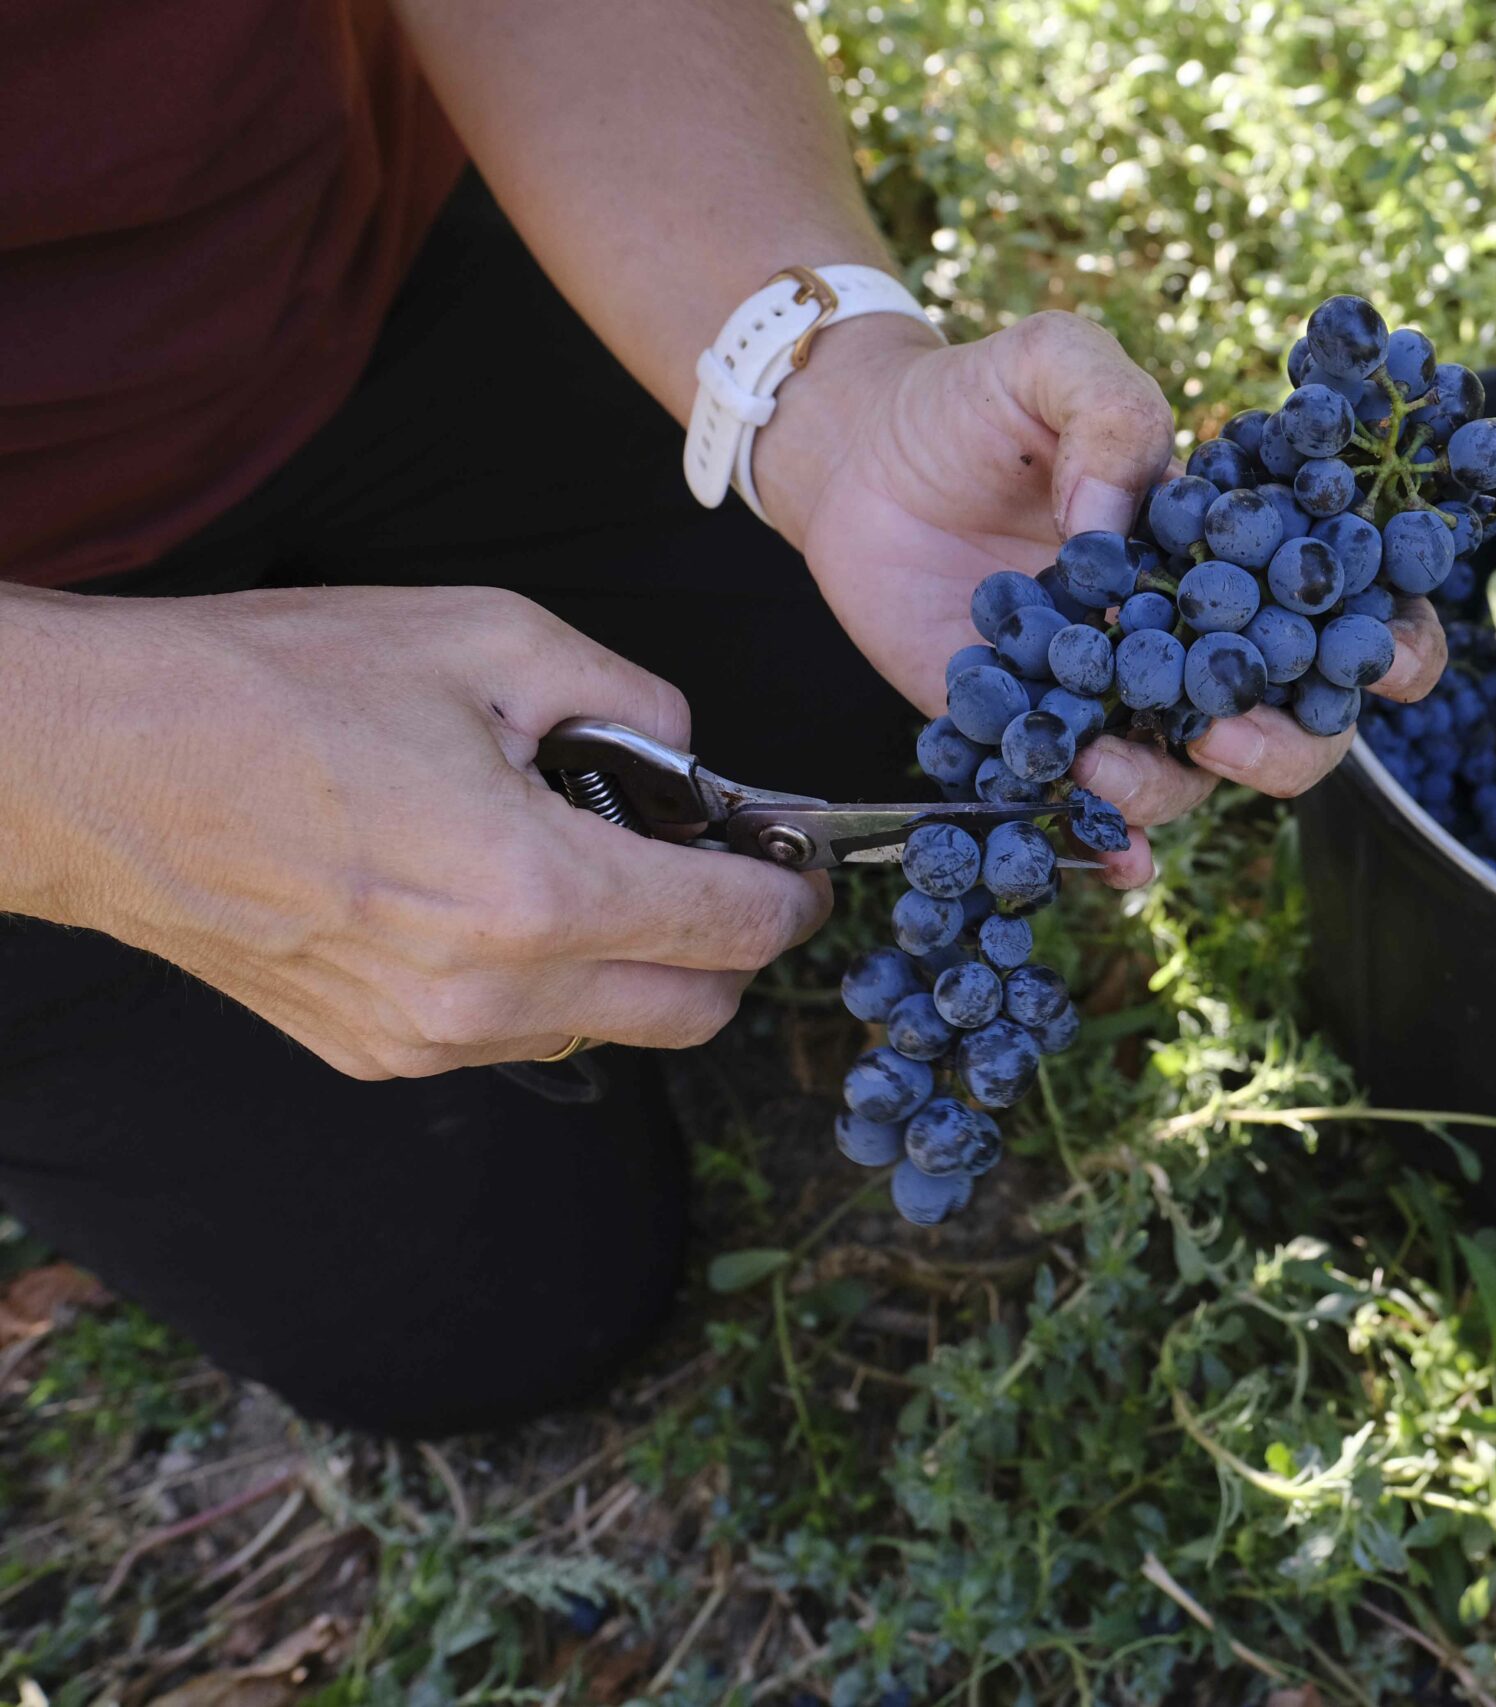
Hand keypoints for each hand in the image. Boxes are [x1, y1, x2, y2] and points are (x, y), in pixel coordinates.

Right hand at [0, 586, 829, 1077]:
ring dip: (635, 966)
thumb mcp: (490, 636)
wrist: (101, 765)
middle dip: (730, 947)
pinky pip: (517, 1038)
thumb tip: (690, 753)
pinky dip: (547, 983)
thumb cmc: (280, 685)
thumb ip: (630, 699)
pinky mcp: (375, 1055)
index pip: (734, 931)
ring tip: (586, 868)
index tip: (801, 870)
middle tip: (711, 868)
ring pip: (608, 1032)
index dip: (792, 898)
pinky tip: (497, 902)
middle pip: (695, 1012)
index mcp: (536, 892)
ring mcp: (429, 1040)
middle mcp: (492, 994)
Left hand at [755, 312, 1448, 885]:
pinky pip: (1093, 816)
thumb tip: (1120, 534)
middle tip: (1222, 731)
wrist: (857, 461)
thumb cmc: (977, 404)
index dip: (1394, 643)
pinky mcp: (1044, 740)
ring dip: (1166, 788)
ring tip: (1094, 764)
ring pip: (1197, 780)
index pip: (1360, 608)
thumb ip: (1111, 415)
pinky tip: (1104, 861)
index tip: (1372, 656)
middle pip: (1303, 725)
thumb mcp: (1052, 362)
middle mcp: (1203, 639)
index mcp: (1242, 550)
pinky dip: (1108, 850)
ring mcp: (1127, 701)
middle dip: (1288, 746)